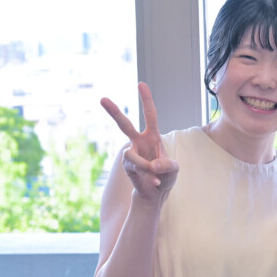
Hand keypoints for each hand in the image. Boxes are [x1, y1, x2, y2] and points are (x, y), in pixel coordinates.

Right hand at [100, 82, 178, 201]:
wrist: (156, 192)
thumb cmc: (166, 175)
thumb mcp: (173, 169)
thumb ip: (167, 165)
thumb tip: (153, 165)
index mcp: (152, 136)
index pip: (150, 115)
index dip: (146, 100)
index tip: (141, 84)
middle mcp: (139, 142)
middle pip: (124, 125)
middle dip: (113, 112)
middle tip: (102, 99)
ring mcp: (131, 154)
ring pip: (131, 155)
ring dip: (145, 166)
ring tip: (156, 176)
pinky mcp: (127, 167)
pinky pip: (136, 169)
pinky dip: (148, 177)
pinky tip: (155, 183)